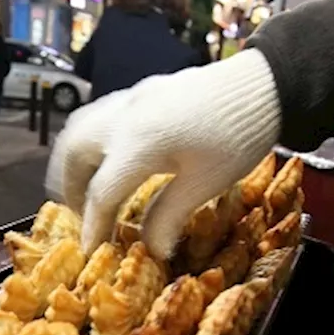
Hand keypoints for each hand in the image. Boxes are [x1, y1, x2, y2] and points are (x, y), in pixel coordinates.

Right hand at [46, 50, 281, 257]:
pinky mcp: (143, 90)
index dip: (94, 225)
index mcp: (138, 143)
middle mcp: (123, 117)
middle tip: (83, 214)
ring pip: (80, 127)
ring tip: (90, 186)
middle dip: (69, 188)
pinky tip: (113, 156)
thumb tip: (151, 250)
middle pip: (73, 153)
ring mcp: (131, 98)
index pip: (101, 193)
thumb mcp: (206, 183)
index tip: (91, 250)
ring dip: (76, 160)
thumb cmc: (239, 136)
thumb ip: (169, 216)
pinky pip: (100, 115)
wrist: (263, 84)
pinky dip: (93, 141)